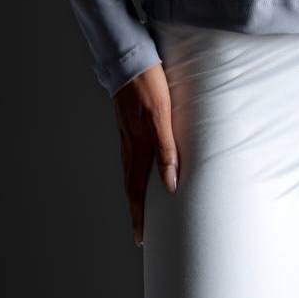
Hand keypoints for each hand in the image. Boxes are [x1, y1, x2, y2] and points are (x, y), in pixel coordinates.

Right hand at [112, 62, 179, 247]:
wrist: (128, 58)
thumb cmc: (148, 84)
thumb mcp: (161, 114)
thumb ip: (166, 147)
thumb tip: (171, 183)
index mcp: (137, 145)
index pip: (137, 190)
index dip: (139, 215)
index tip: (140, 239)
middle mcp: (130, 143)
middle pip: (131, 185)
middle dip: (136, 211)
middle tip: (141, 233)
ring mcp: (127, 133)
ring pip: (131, 170)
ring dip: (136, 192)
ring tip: (143, 207)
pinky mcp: (130, 122)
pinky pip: (132, 155)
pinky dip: (136, 171)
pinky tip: (143, 167)